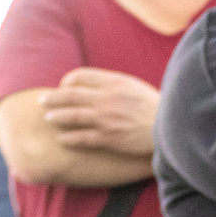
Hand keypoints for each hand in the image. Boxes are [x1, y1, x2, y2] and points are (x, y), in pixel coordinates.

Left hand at [42, 69, 158, 156]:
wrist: (173, 129)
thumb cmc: (159, 108)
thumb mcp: (137, 87)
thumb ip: (116, 84)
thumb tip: (99, 84)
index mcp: (114, 82)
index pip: (80, 76)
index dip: (68, 82)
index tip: (64, 88)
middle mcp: (107, 99)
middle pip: (70, 95)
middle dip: (52, 98)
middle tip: (42, 101)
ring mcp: (107, 119)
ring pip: (72, 116)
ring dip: (57, 117)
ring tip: (49, 118)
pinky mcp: (110, 138)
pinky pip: (82, 138)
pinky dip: (69, 138)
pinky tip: (62, 139)